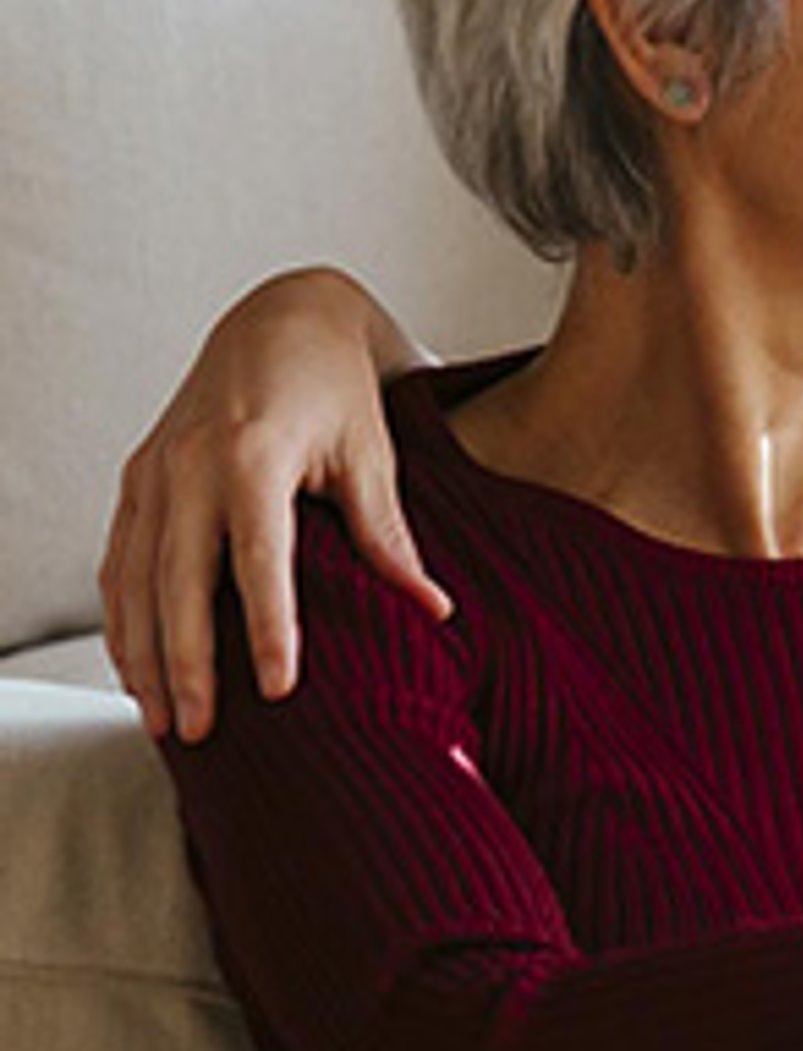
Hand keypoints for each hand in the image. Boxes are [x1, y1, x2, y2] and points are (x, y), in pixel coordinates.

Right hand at [102, 268, 437, 739]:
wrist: (280, 317)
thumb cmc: (338, 388)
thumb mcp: (374, 454)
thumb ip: (388, 536)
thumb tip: (434, 612)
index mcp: (250, 454)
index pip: (257, 560)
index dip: (267, 628)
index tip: (279, 690)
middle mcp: (187, 464)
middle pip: (178, 582)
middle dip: (186, 663)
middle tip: (201, 733)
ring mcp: (153, 471)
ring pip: (134, 579)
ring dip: (143, 654)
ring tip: (164, 724)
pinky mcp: (138, 478)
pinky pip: (119, 560)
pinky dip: (123, 619)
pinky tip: (137, 670)